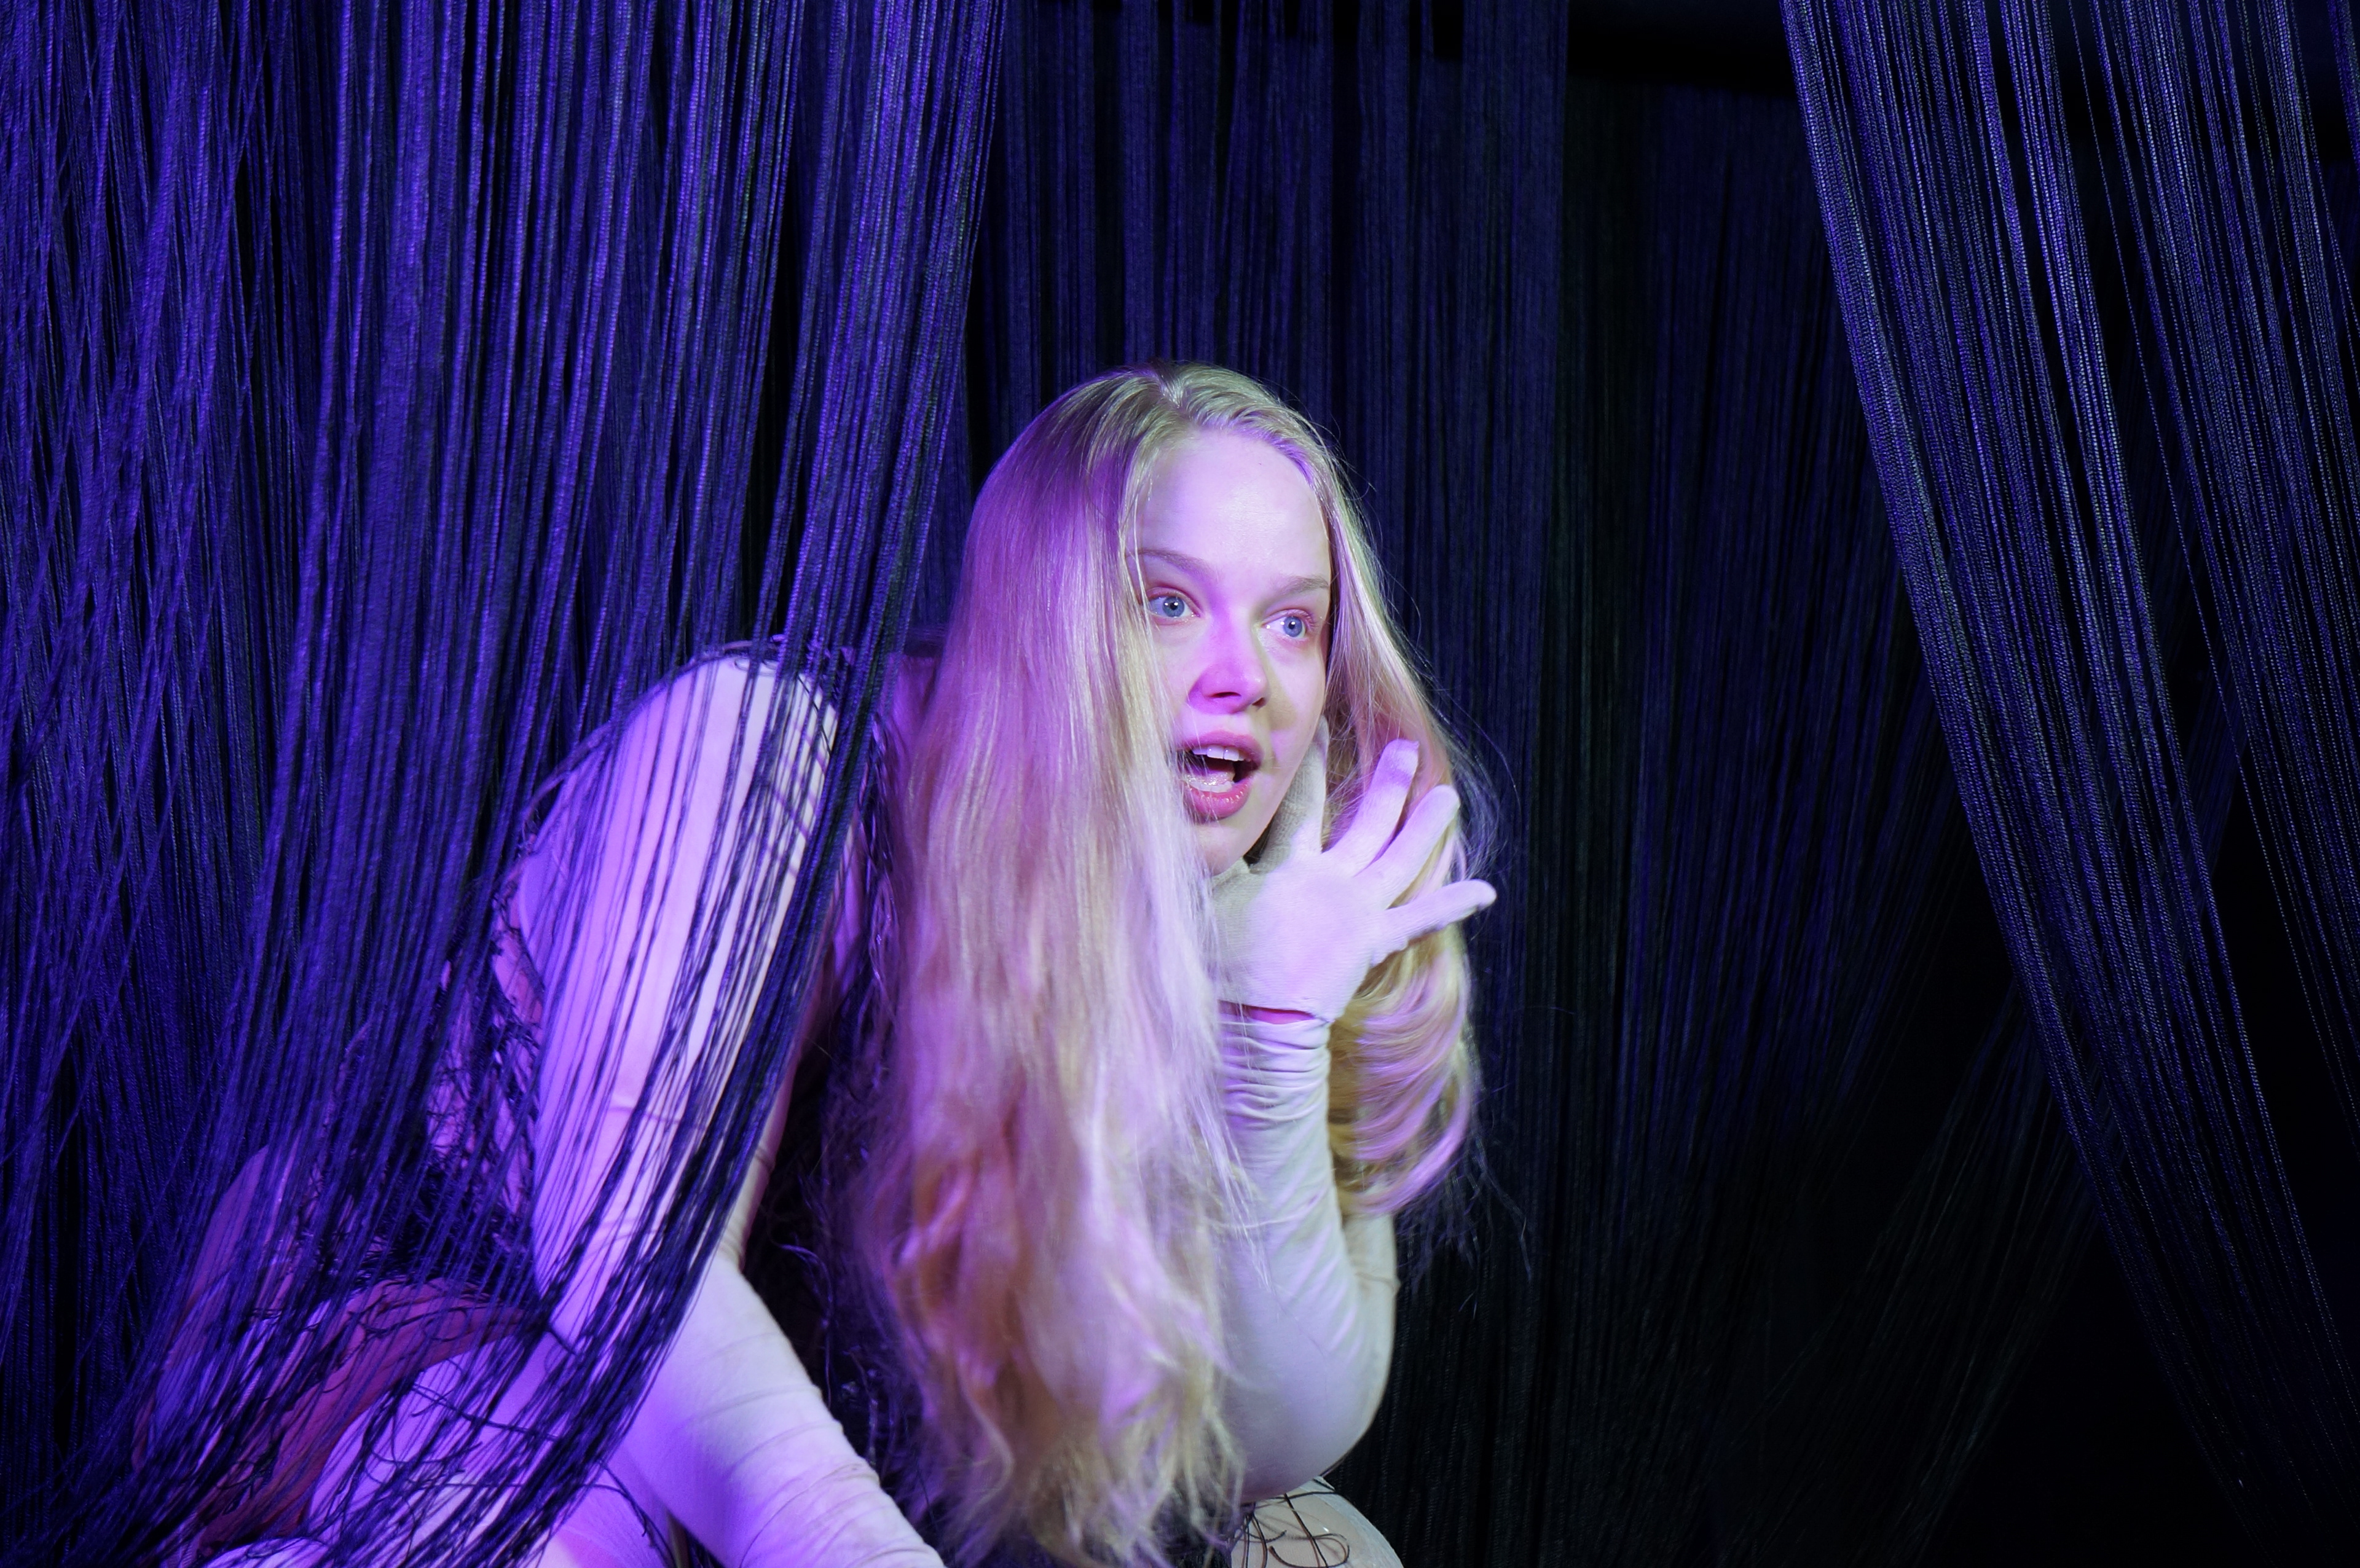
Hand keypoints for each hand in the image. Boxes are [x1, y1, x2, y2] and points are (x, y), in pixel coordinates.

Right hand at [1208, 728, 1494, 1023]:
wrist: (1258, 1021)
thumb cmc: (1225, 964)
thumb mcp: (1208, 900)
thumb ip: (1208, 855)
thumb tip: (1186, 813)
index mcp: (1289, 865)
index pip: (1301, 802)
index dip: (1311, 764)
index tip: (1321, 727)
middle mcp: (1332, 879)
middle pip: (1367, 822)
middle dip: (1389, 784)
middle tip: (1408, 750)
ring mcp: (1358, 911)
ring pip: (1402, 858)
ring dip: (1427, 825)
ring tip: (1449, 797)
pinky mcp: (1373, 943)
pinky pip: (1420, 920)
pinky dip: (1453, 904)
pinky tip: (1487, 891)